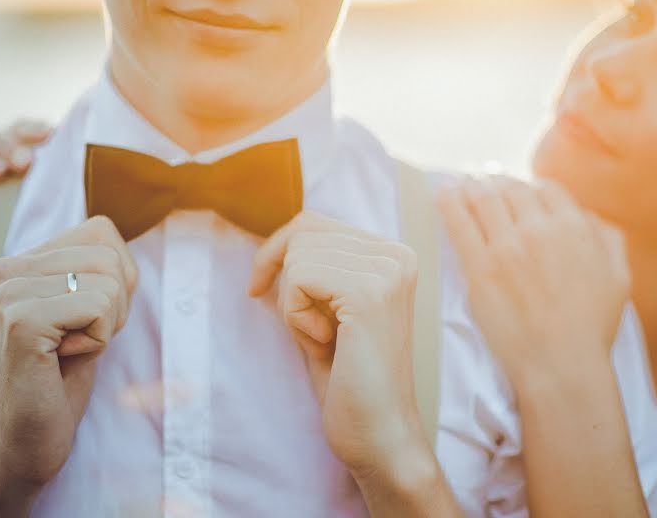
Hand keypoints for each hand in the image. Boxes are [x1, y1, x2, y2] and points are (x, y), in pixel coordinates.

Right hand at [0, 216, 137, 513]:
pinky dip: (98, 341)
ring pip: (109, 281)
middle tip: (76, 340)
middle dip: (113, 305)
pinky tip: (61, 361)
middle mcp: (6, 269)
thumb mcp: (88, 308)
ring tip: (67, 350)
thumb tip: (116, 239)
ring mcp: (9, 293)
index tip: (83, 319)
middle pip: (109, 257)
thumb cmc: (64, 373)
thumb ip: (99, 268)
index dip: (115, 280)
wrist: (27, 437)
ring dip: (105, 324)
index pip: (102, 231)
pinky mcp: (21, 321)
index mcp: (19, 260)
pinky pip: (99, 307)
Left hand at [248, 212, 428, 476]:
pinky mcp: (370, 292)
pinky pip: (298, 279)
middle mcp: (398, 255)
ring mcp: (387, 271)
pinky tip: (326, 345)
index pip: (313, 223)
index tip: (258, 289)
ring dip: (294, 306)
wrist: (379, 433)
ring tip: (326, 342)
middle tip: (315, 333)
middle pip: (303, 232)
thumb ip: (315, 271)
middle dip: (288, 284)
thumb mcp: (327, 311)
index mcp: (393, 255)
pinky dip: (295, 316)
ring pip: (298, 256)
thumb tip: (275, 244)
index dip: (275, 254)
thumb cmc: (348, 377)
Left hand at [439, 175, 630, 390]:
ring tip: (462, 183)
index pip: (545, 189)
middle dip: (497, 184)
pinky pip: (459, 224)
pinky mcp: (479, 267)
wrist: (560, 362)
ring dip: (472, 187)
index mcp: (574, 228)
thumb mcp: (618, 276)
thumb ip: (607, 238)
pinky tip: (444, 192)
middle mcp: (539, 230)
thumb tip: (589, 216)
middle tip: (485, 184)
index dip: (529, 187)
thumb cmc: (591, 326)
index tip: (518, 191)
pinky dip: (450, 202)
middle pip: (511, 190)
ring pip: (483, 200)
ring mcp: (506, 247)